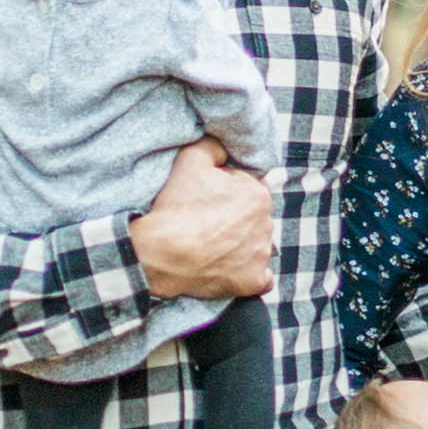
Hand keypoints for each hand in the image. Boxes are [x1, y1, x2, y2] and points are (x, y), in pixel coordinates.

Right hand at [132, 139, 273, 302]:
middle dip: (235, 217)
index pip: (248, 187)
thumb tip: (224, 149)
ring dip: (241, 244)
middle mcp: (267, 225)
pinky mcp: (252, 282)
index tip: (208, 198)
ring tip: (212, 245)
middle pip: (253, 217)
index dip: (227, 190)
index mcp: (258, 194)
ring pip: (256, 245)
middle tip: (206, 221)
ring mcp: (261, 256)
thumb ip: (214, 147)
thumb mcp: (191, 158)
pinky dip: (248, 273)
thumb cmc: (176, 207)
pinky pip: (260, 277)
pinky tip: (230, 268)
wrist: (160, 254)